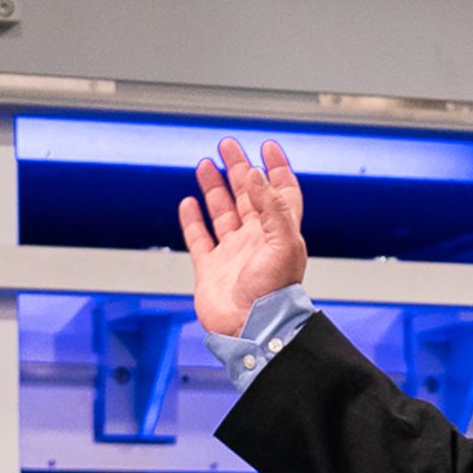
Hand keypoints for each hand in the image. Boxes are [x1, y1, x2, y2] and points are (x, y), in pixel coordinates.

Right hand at [177, 136, 307, 336]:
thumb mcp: (283, 244)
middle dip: (239, 168)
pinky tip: (189, 203)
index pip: (281, 192)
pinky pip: (200, 238)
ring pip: (223, 211)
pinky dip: (193, 220)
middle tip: (228, 145)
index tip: (267, 147)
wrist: (251, 327)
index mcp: (278, 232)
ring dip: (215, 188)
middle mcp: (256, 239)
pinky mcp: (210, 268)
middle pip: (248, 195)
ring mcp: (232, 253)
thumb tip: (257, 176)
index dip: (276, 168)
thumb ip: (273, 207)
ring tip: (206, 164)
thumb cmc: (274, 292)